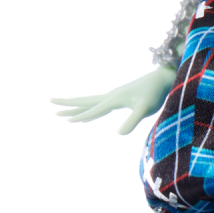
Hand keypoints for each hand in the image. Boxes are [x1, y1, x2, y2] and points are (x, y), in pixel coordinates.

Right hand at [52, 64, 175, 135]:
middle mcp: (111, 96)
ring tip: (62, 111)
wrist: (163, 78)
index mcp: (113, 99)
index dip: (79, 116)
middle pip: (84, 101)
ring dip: (76, 106)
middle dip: (67, 103)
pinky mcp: (120, 97)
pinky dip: (89, 108)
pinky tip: (88, 114)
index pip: (93, 110)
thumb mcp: (145, 109)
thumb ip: (132, 121)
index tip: (64, 120)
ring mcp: (115, 95)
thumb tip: (117, 134)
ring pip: (90, 102)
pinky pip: (99, 104)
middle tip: (50, 100)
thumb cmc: (155, 94)